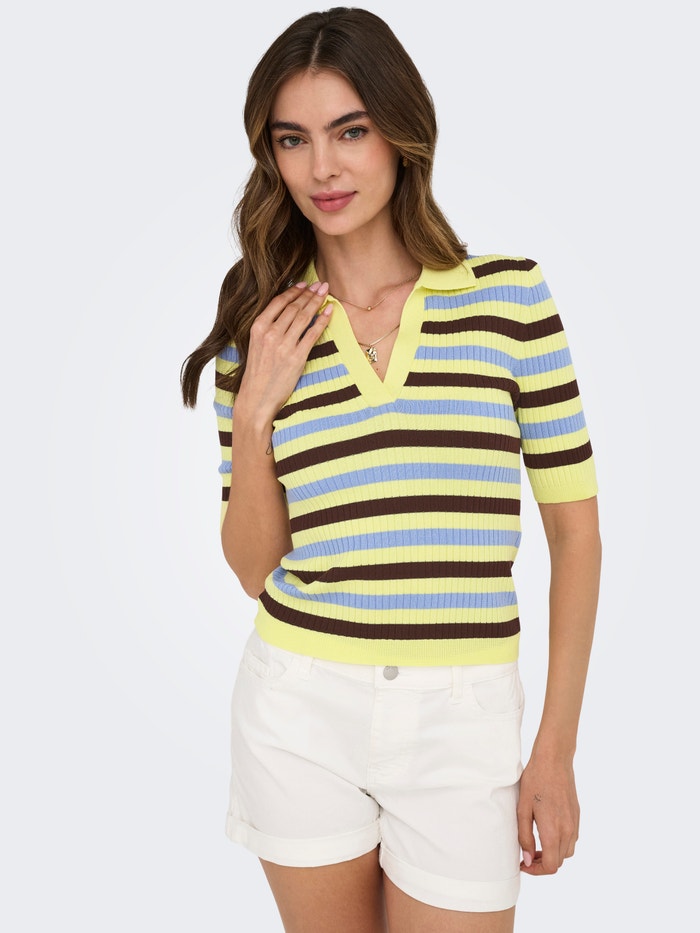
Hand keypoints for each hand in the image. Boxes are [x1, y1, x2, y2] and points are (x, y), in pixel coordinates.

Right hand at [237, 281, 331, 421]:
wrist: (257, 397)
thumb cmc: (257, 372)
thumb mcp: (256, 344)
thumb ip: (268, 327)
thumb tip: (286, 310)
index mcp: (258, 327)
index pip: (279, 302)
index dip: (294, 290)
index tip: (304, 284)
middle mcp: (270, 334)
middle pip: (293, 307)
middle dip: (309, 293)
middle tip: (320, 284)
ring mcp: (284, 345)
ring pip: (303, 317)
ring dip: (316, 302)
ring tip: (325, 292)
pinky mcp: (296, 357)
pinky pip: (312, 333)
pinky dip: (322, 321)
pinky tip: (329, 311)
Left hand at [517, 756, 579, 874]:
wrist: (554, 760)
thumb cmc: (535, 780)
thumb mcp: (523, 809)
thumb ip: (525, 837)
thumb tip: (528, 859)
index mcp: (553, 831)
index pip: (551, 866)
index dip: (536, 870)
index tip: (524, 863)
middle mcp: (568, 830)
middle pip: (559, 861)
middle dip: (543, 863)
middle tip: (526, 855)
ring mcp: (574, 823)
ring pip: (567, 852)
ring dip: (553, 854)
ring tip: (536, 845)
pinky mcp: (577, 815)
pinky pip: (571, 838)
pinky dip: (560, 843)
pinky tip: (547, 832)